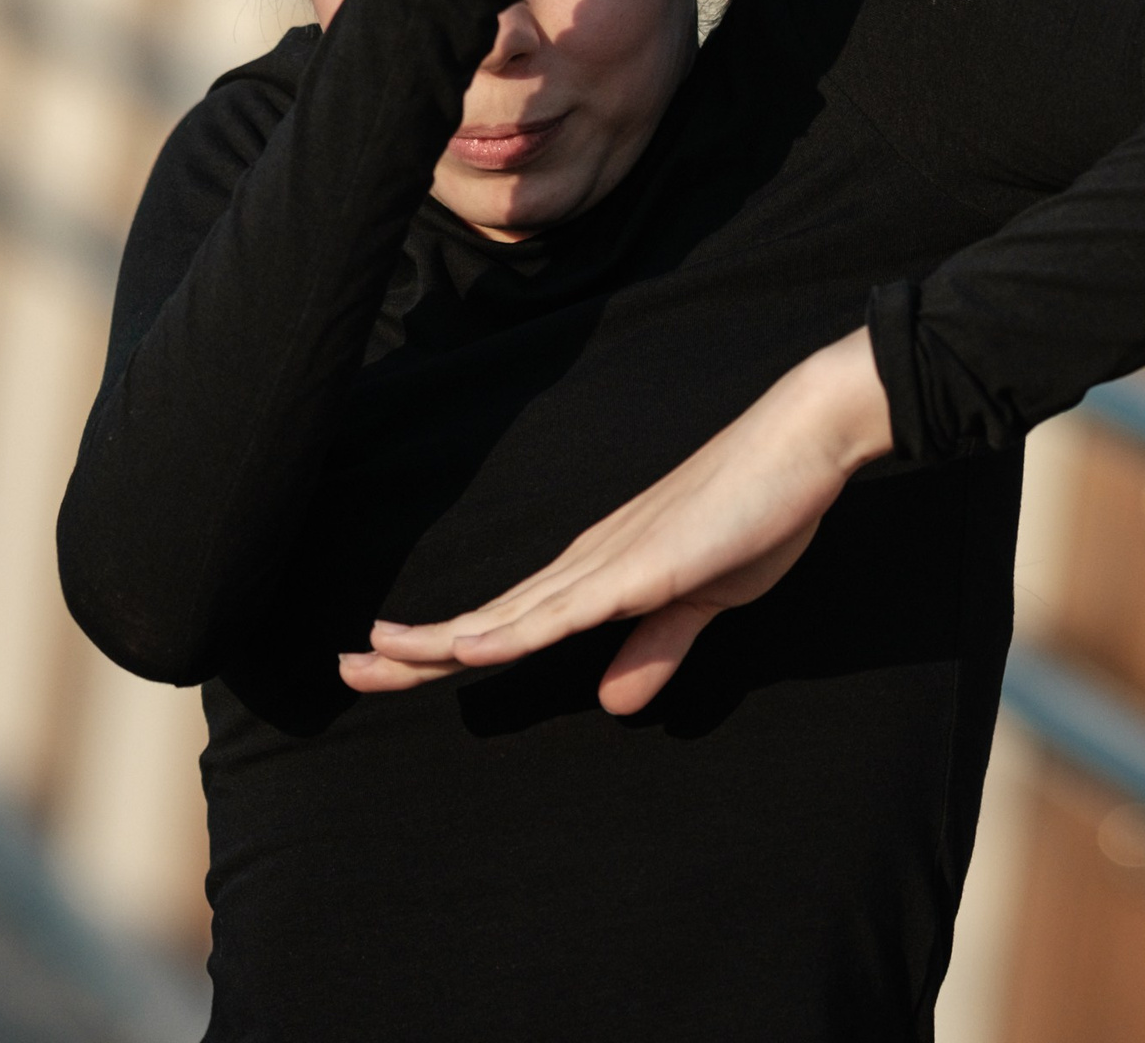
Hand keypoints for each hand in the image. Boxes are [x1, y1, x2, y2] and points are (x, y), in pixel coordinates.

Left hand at [339, 329, 894, 714]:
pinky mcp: (638, 567)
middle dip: (414, 649)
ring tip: (371, 657)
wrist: (798, 445)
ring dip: (437, 643)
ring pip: (506, 617)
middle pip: (486, 619)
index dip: (446, 648)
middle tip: (346, 668)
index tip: (389, 662)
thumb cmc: (755, 512)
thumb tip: (614, 699)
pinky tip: (464, 650)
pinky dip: (508, 634)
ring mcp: (607, 563)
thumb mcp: (705, 601)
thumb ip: (658, 647)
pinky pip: (561, 611)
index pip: (509, 623)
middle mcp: (585, 564)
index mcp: (598, 575)